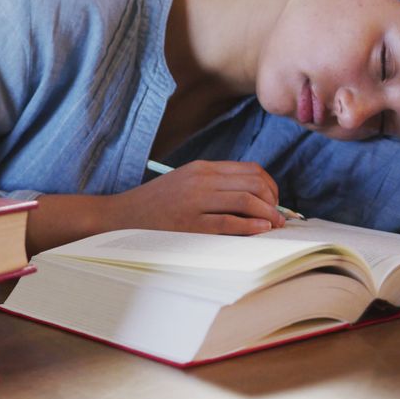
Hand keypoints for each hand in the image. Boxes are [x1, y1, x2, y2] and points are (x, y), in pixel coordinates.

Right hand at [109, 160, 285, 234]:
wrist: (120, 217)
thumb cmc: (156, 205)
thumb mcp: (186, 184)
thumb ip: (215, 186)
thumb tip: (253, 198)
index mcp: (202, 168)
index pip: (250, 170)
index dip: (270, 186)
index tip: (275, 202)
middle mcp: (200, 180)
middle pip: (252, 182)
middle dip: (273, 200)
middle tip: (279, 217)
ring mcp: (194, 200)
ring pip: (245, 199)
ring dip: (267, 213)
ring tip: (274, 226)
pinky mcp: (188, 223)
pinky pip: (227, 221)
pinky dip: (249, 225)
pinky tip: (260, 230)